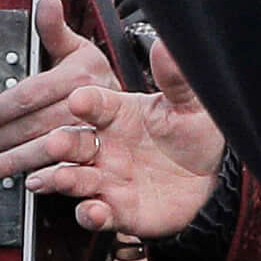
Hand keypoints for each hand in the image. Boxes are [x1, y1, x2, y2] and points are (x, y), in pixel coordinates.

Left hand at [0, 0, 117, 181]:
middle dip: (2, 139)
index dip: (3, 107)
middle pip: (36, 125)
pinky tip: (29, 183)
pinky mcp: (100, 157)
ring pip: (49, 149)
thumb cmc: (98, 80)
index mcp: (79, 78)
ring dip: (16, 161)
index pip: (32, 93)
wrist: (138, 111)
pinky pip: (70, 170)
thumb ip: (56, 29)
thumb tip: (46, 1)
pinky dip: (48, 179)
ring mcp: (95, 134)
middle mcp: (87, 107)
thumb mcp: (80, 49)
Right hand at [28, 23, 228, 239]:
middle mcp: (104, 145)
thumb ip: (177, 79)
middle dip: (59, 143)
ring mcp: (105, 179)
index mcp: (117, 113)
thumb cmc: (193, 134)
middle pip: (72, 142)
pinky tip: (92, 211)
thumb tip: (167, 46)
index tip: (79, 100)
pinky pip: (94, 214)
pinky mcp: (114, 210)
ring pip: (74, 178)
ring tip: (56, 179)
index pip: (96, 103)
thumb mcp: (191, 104)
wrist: (207, 179)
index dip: (87, 102)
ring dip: (61, 179)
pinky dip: (89, 215)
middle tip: (54, 143)